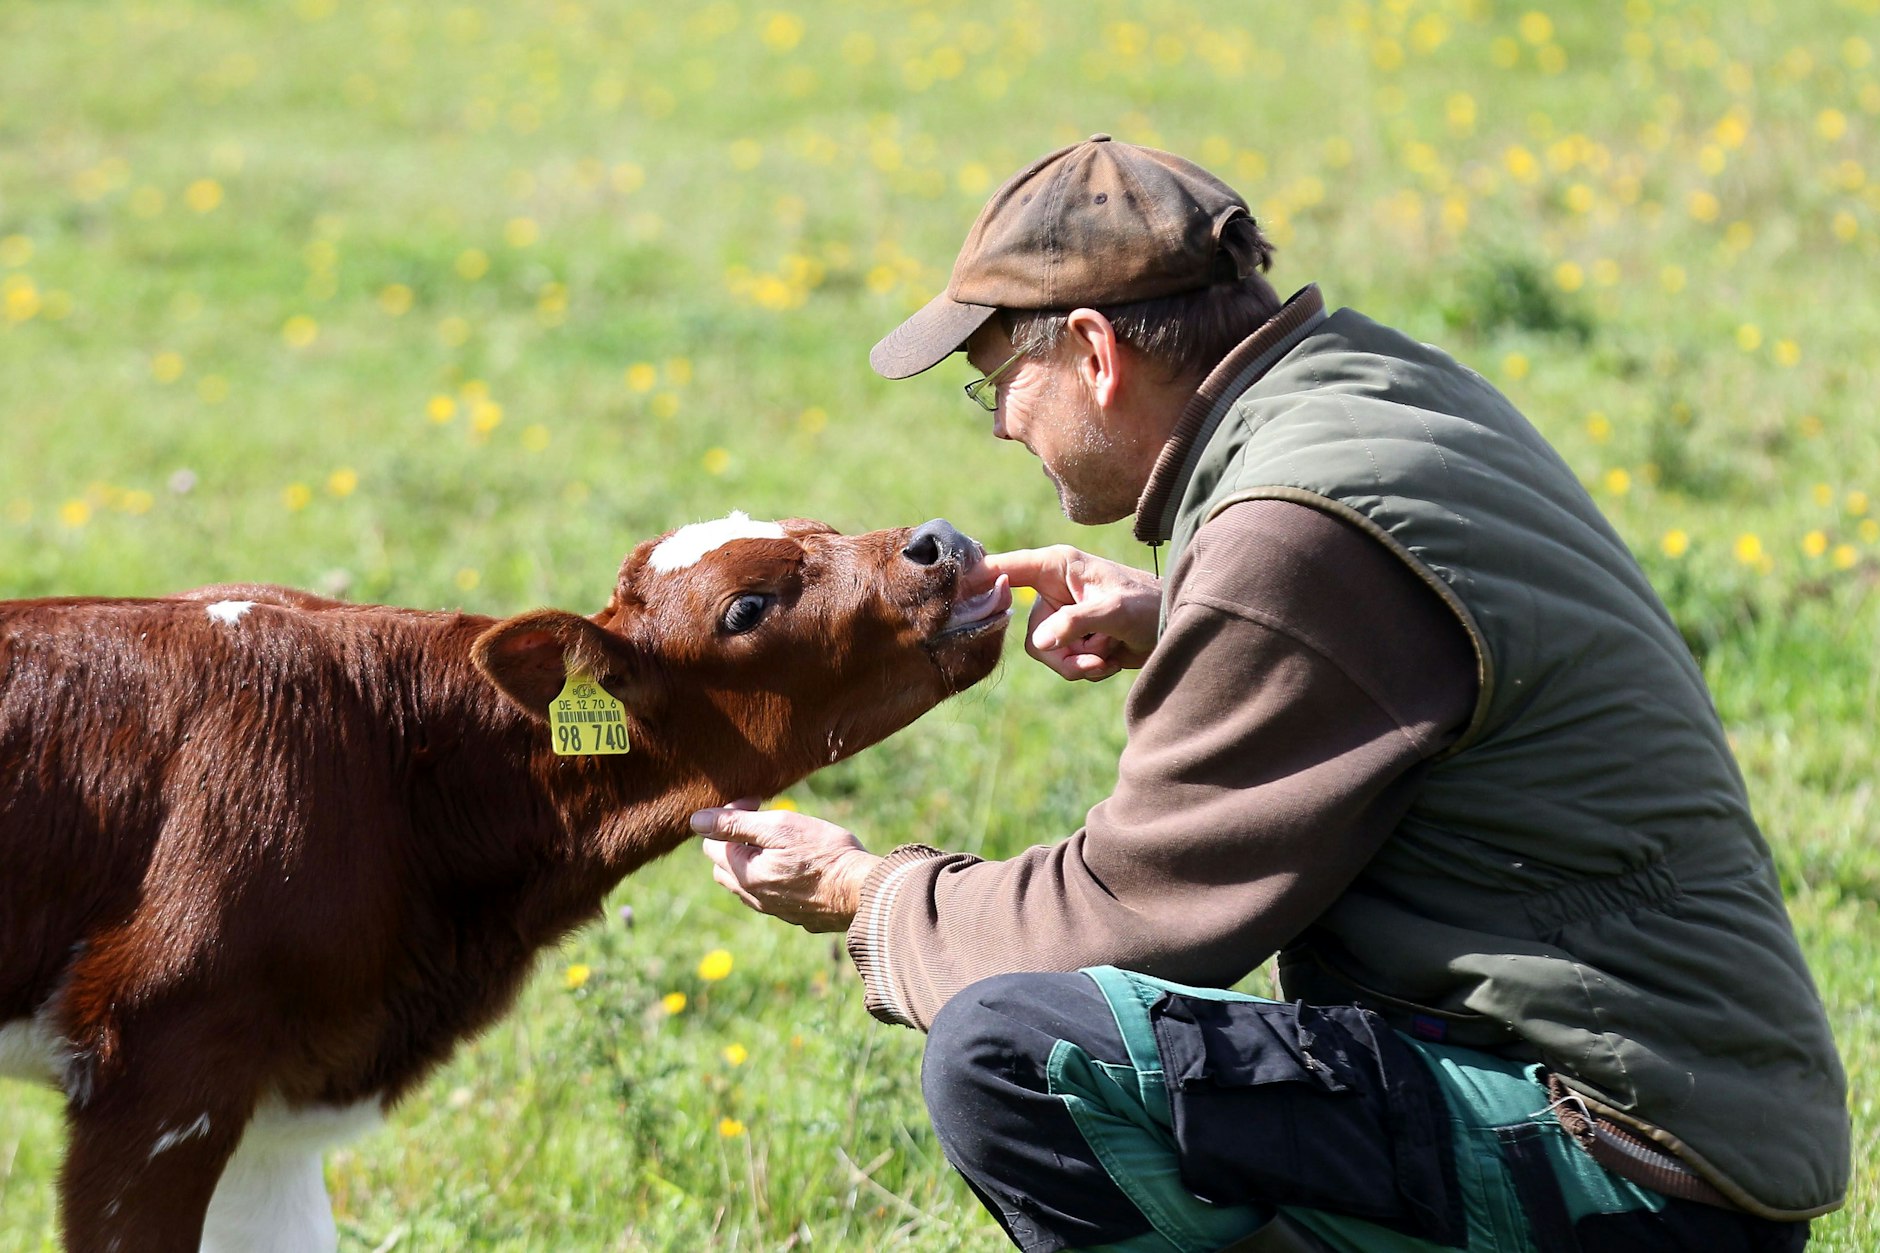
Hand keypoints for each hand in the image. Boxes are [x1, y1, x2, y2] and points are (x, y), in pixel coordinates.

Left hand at [692, 799, 880, 932]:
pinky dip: (772, 877)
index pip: (712, 844)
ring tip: (782, 843)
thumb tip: (695, 821)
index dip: (729, 817)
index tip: (758, 803)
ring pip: (746, 883)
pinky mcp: (795, 915)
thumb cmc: (824, 853)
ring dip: (752, 861)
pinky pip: (770, 895)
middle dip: (735, 841)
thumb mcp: (779, 827)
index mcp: (744, 873)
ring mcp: (774, 909)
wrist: (862, 892)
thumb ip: (735, 824)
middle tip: (766, 822)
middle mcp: (753, 897)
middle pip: (724, 867)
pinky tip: (797, 866)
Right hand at [983, 546, 1159, 680]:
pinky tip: (1111, 660)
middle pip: (1031, 632)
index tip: (952, 588)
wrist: (1175, 629)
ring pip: (1046, 653)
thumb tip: (1040, 644)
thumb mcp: (1113, 611)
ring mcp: (1062, 616)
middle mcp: (1054, 589)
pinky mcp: (1073, 639)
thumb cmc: (1149, 605)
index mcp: (1057, 566)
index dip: (978, 578)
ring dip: (1079, 663)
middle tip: (1095, 658)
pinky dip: (1088, 669)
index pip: (1006, 568)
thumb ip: (1073, 623)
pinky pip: (1062, 664)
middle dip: (1063, 653)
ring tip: (1108, 656)